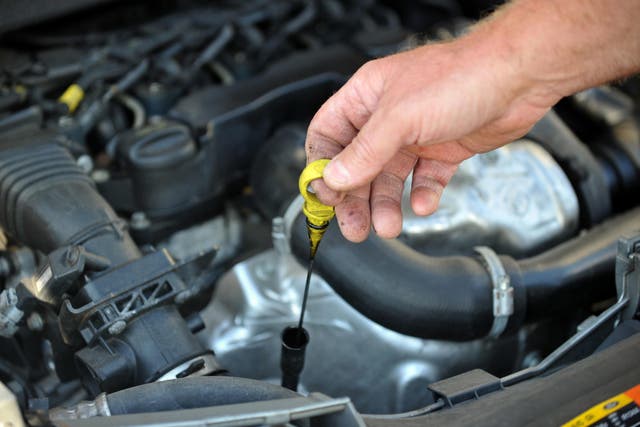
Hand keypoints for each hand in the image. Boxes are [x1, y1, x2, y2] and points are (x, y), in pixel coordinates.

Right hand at [305, 37, 558, 241]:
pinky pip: (423, 181)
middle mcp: (386, 118)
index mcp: (366, 97)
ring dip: (386, 204)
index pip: (328, 135)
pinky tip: (424, 204)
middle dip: (355, 198)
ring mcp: (414, 135)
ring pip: (389, 179)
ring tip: (388, 226)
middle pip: (357, 165)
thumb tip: (334, 179)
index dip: (323, 167)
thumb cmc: (460, 77)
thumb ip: (365, 152)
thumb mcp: (401, 117)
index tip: (325, 196)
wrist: (519, 79)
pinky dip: (422, 196)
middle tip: (354, 227)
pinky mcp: (441, 151)